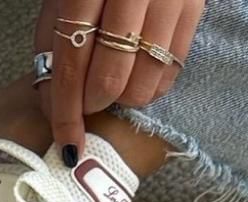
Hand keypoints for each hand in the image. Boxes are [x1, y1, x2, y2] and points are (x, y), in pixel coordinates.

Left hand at [35, 0, 204, 158]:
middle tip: (90, 103)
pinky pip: (172, 70)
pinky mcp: (194, 6)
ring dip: (125, 100)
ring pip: (144, 81)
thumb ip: (54, 38)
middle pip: (110, 77)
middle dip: (95, 104)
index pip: (72, 61)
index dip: (66, 110)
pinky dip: (153, 89)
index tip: (67, 142)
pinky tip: (140, 80)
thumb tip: (53, 102)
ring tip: (115, 87)